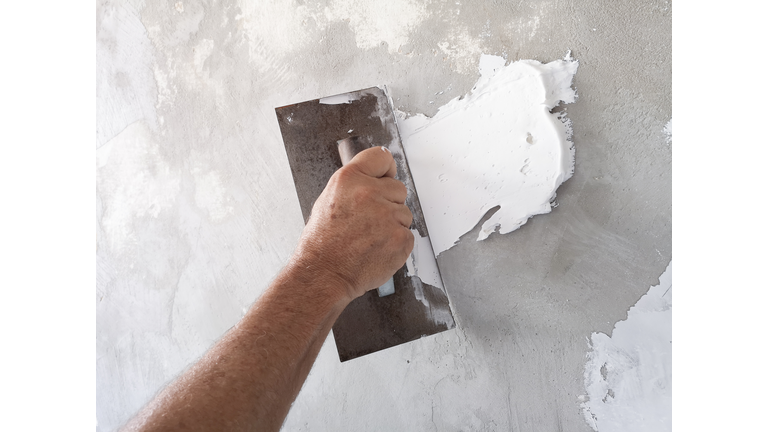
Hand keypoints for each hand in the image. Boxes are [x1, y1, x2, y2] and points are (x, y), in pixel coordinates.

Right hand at [290, 147, 413, 301]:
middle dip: (389, 202)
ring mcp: (387, 216)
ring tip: (369, 237)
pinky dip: (396, 243)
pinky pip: (408, 234)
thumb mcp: (329, 199)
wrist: (324, 274)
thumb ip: (355, 184)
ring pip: (404, 213)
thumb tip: (377, 178)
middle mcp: (369, 193)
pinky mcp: (400, 238)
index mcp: (349, 179)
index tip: (385, 177)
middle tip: (369, 220)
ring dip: (392, 224)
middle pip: (398, 187)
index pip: (382, 157)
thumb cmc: (323, 242)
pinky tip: (377, 248)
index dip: (385, 170)